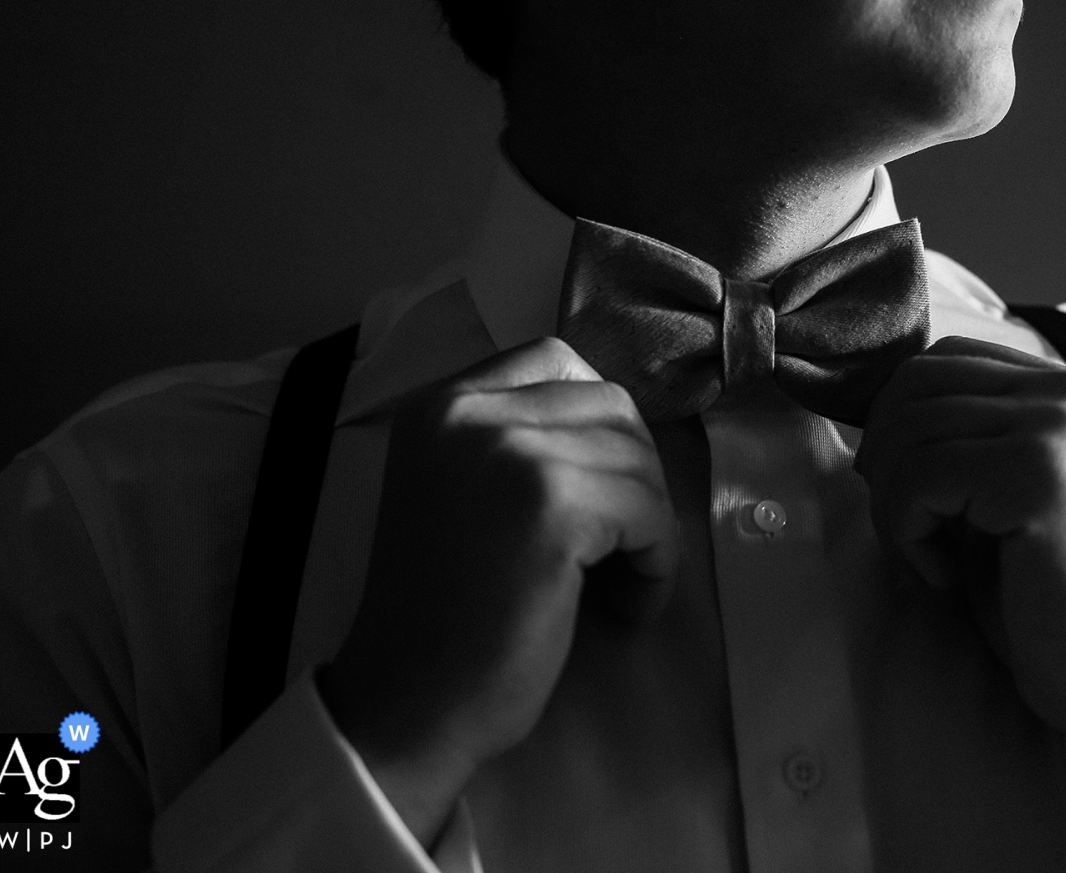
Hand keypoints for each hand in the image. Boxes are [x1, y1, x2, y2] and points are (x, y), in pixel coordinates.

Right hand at [317, 338, 678, 844]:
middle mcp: (467, 411)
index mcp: (438, 404)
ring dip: (650, 526)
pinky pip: (650, 511)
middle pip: (611, 406)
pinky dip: (657, 562)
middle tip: (620, 550)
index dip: (599, 425)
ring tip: (620, 587)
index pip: (556, 360)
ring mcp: (509, 452)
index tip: (599, 492)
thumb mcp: (462, 492)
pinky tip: (629, 606)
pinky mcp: (552, 504)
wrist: (407, 705)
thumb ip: (517, 442)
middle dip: (634, 478)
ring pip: (638, 459)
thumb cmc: (442, 616)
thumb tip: (623, 427)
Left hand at [855, 336, 1065, 810]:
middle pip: (914, 385)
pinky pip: (919, 477)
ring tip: (935, 562)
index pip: (939, 360)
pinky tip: (947, 577)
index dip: (896, 423)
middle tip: (910, 534)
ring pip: (908, 431)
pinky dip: (907, 535)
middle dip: (885, 461)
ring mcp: (1060, 428)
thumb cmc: (1048, 596)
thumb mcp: (1000, 494)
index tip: (910, 497)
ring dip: (894, 507)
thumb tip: (871, 414)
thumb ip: (962, 437)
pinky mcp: (1039, 475)